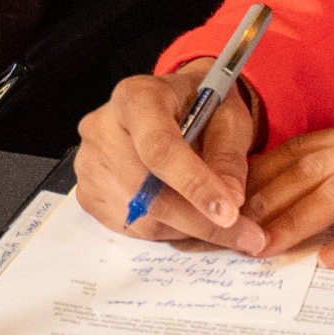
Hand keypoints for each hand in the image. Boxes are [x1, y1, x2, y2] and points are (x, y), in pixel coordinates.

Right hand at [73, 60, 264, 250]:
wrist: (174, 108)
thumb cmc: (202, 109)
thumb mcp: (228, 118)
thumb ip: (229, 157)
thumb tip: (230, 200)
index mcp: (136, 98)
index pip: (159, 146)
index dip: (194, 183)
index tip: (230, 212)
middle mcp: (101, 128)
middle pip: (148, 190)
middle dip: (199, 219)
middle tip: (246, 236)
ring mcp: (89, 163)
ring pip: (140, 216)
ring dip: (186, 228)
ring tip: (216, 220)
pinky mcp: (88, 192)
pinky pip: (130, 226)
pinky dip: (167, 231)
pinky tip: (186, 215)